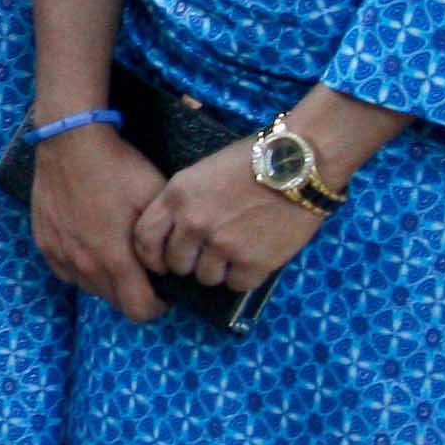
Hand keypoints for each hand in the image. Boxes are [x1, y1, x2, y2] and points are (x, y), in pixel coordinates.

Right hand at [28, 124, 169, 323]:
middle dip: (133, 293)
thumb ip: (161, 240)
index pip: (138, 310)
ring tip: (117, 255)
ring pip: (90, 289)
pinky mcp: (44, 244)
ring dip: (108, 282)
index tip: (164, 291)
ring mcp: (60, 255)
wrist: (70, 141)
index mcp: (114, 257)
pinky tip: (91, 246)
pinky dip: (83, 269)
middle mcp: (84, 264)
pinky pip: (67, 273)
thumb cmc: (117, 168)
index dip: (157, 307)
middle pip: (115, 303)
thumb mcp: (154, 198)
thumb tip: (162, 267)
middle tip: (144, 271)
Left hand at [132, 144, 326, 296]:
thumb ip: (183, 203)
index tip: (162, 261)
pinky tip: (254, 257)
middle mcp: (194, 224)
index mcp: (177, 197)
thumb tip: (176, 235)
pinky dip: (245, 276)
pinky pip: (237, 284)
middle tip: (208, 254)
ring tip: (236, 251)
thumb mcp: (203, 171)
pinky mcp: (253, 262)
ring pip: (206, 278)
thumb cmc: (253, 159)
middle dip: (189, 263)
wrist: (299, 161)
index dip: (151, 255)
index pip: (145, 238)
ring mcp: (223, 245)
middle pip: (176, 264)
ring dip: (219, 270)